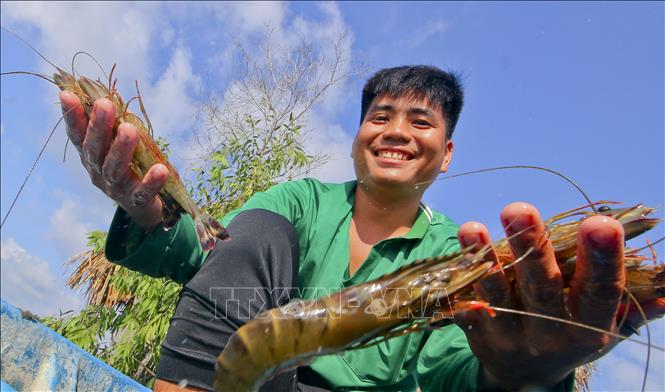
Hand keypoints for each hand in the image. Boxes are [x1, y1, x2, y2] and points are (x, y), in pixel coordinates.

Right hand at [60, 91, 167, 230]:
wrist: (143, 206)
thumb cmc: (129, 166)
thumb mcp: (117, 144)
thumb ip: (113, 125)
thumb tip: (108, 94)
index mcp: (91, 156)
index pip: (77, 135)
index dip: (71, 116)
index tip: (67, 95)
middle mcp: (98, 171)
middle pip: (94, 149)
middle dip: (98, 126)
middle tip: (104, 103)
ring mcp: (115, 188)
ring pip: (114, 168)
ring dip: (121, 148)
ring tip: (129, 129)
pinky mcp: (136, 200)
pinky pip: (143, 191)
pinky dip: (151, 181)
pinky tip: (161, 169)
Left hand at [455, 202, 631, 388]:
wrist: (522, 376)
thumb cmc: (571, 336)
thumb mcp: (607, 327)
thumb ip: (635, 306)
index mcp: (587, 328)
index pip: (600, 293)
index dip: (602, 261)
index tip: (602, 223)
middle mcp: (547, 333)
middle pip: (540, 288)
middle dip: (532, 248)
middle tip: (520, 209)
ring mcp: (507, 334)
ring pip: (495, 295)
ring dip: (484, 262)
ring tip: (472, 228)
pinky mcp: (475, 330)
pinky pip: (463, 305)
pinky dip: (457, 281)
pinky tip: (452, 254)